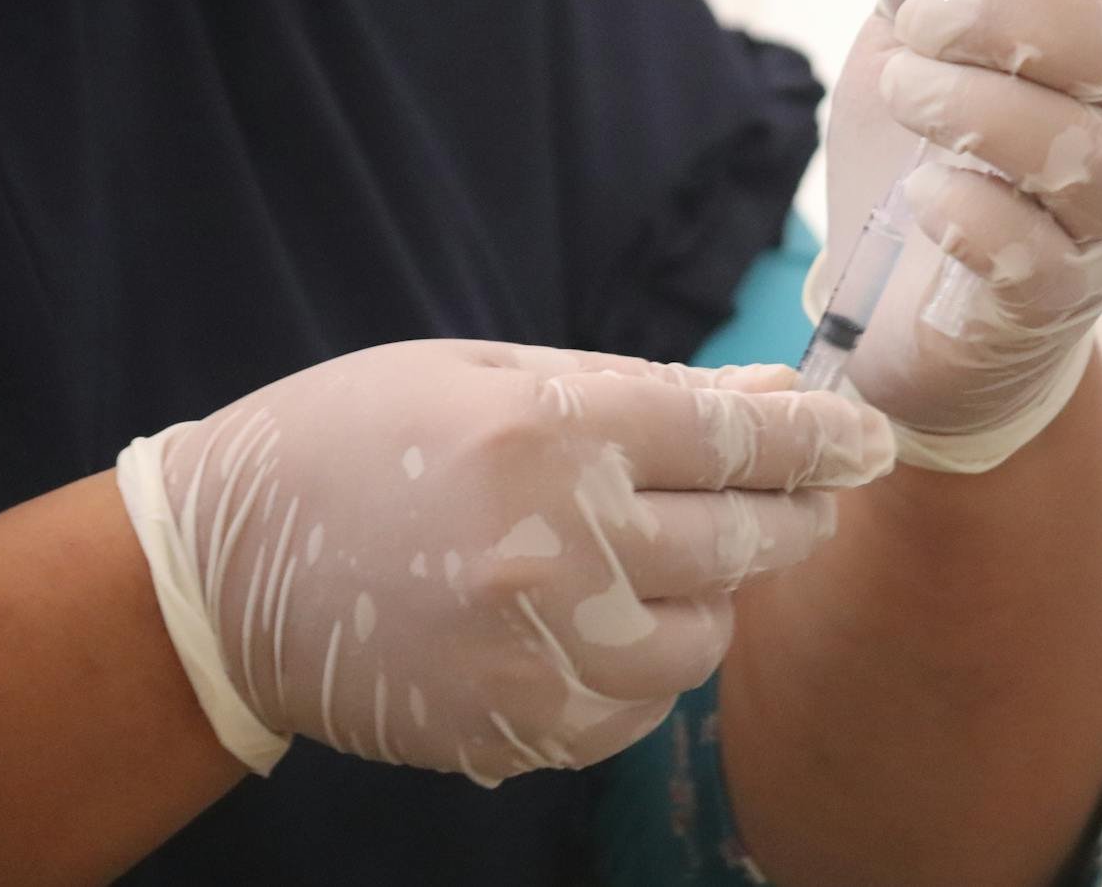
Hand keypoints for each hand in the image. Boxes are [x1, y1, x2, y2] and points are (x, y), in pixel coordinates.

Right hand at [115, 340, 891, 782]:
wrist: (230, 577)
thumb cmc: (357, 441)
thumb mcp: (487, 373)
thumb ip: (638, 389)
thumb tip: (768, 394)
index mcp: (546, 432)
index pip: (733, 435)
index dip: (820, 435)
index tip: (871, 438)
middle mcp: (557, 545)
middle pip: (745, 536)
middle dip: (796, 511)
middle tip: (806, 494)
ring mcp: (541, 650)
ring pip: (710, 633)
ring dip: (717, 592)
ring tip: (674, 555)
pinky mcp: (523, 729)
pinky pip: (647, 702)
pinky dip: (653, 659)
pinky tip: (608, 618)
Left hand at [820, 0, 1101, 471]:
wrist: (912, 317)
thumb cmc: (930, 167)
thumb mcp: (910, 54)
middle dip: (1012, 20)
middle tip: (914, 28)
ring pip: (1092, 158)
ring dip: (983, 112)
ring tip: (904, 95)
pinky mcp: (1054, 307)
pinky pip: (1043, 261)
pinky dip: (976, 217)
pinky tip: (923, 199)